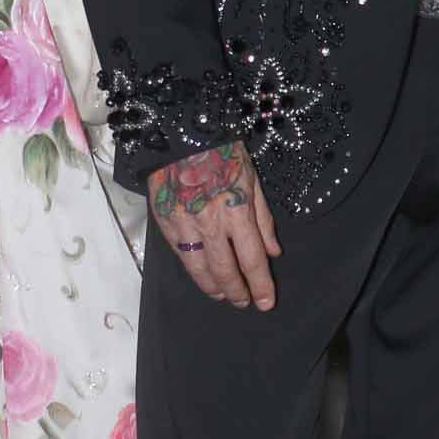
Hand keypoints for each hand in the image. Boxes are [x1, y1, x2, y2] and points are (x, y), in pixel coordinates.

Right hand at [149, 137, 280, 307]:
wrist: (181, 135)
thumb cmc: (223, 153)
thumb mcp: (253, 180)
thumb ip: (263, 220)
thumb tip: (273, 252)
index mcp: (238, 211)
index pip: (252, 259)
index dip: (260, 285)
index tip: (266, 302)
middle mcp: (211, 223)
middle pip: (225, 270)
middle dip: (237, 292)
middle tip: (245, 303)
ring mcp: (185, 225)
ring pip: (199, 269)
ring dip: (214, 287)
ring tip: (224, 295)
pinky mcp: (165, 223)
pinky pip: (181, 256)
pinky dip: (193, 271)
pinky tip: (202, 277)